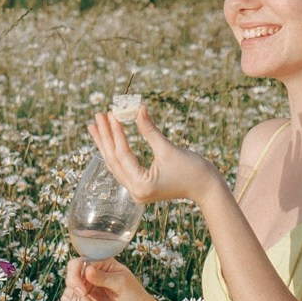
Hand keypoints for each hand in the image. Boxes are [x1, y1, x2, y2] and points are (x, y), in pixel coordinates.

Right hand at [63, 258, 152, 300]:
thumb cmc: (133, 294)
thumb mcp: (121, 283)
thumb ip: (103, 277)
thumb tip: (87, 270)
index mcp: (101, 263)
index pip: (79, 262)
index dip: (75, 275)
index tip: (81, 290)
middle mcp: (91, 273)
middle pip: (71, 277)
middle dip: (76, 291)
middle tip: (86, 300)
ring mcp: (87, 286)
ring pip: (71, 292)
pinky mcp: (85, 299)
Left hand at [89, 103, 221, 210]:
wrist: (206, 188)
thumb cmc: (193, 170)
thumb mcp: (169, 149)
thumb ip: (150, 130)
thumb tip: (138, 108)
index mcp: (141, 185)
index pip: (122, 155)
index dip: (116, 133)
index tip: (111, 114)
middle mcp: (135, 191)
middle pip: (113, 160)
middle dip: (104, 137)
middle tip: (97, 116)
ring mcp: (136, 191)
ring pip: (115, 164)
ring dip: (105, 143)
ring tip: (95, 125)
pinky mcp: (139, 187)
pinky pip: (122, 167)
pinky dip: (114, 152)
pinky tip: (106, 139)